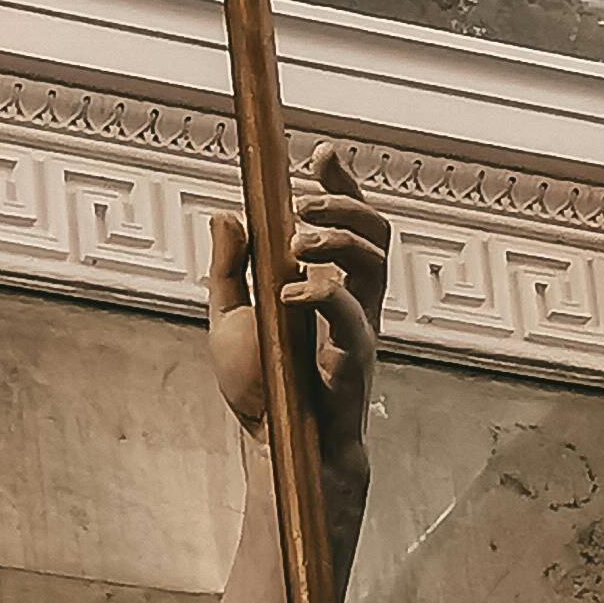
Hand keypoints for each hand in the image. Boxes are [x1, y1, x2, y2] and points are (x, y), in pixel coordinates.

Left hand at [207, 144, 391, 486]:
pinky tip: (290, 294)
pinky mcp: (352, 364)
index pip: (350, 221)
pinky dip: (325, 297)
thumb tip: (226, 212)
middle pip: (376, 232)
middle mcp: (354, 301)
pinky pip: (354, 321)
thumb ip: (230, 268)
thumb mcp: (231, 319)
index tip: (321, 153)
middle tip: (302, 203)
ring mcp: (358, 331)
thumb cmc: (263, 389)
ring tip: (295, 241)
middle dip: (346, 204)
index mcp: (330, 284)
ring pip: (375, 265)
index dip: (343, 184)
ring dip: (338, 241)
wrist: (275, 450)